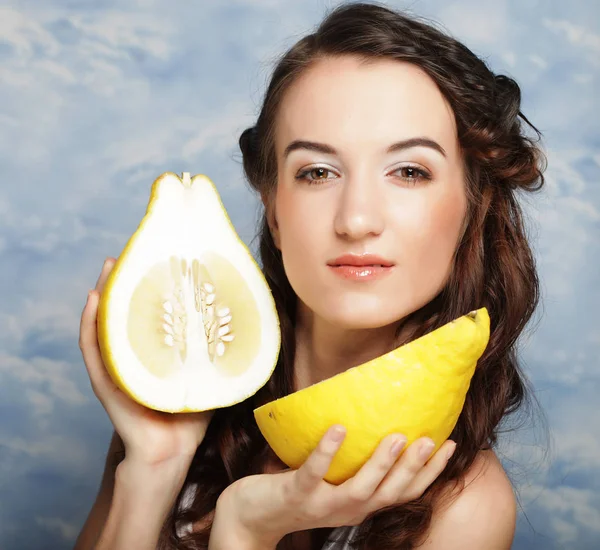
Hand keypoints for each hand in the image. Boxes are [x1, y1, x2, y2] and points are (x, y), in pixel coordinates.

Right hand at [79, 257, 213, 466]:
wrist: (173, 452)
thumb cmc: (191, 414)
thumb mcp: (211, 373)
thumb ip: (222, 351)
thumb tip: (249, 322)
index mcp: (157, 350)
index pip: (152, 309)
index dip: (153, 284)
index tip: (161, 256)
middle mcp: (135, 353)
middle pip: (127, 310)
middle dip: (128, 280)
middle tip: (132, 251)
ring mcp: (119, 366)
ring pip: (107, 323)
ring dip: (105, 292)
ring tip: (110, 266)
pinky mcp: (108, 381)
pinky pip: (93, 350)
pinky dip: (90, 325)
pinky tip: (94, 300)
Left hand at [211, 425, 455, 547]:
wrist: (250, 517)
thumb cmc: (294, 490)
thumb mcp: (330, 479)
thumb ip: (350, 460)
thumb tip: (367, 414)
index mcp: (359, 504)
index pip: (402, 492)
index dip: (429, 473)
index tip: (449, 445)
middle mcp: (347, 509)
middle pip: (390, 493)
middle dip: (415, 469)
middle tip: (433, 439)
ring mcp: (322, 504)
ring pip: (360, 488)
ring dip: (381, 464)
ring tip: (398, 436)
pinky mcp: (296, 494)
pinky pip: (314, 473)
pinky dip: (327, 452)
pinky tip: (339, 429)